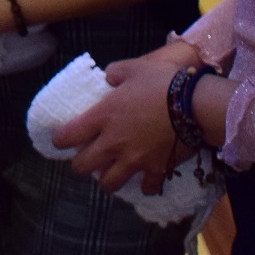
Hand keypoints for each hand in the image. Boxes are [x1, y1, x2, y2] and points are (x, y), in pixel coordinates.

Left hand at [53, 51, 182, 194]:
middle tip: (87, 158)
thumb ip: (115, 72)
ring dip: (107, 179)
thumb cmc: (161, 82)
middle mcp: (113, 142)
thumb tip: (109, 78)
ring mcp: (134, 160)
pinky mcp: (155, 170)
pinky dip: (144, 185)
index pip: (69, 135)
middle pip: (83, 167)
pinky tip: (145, 179)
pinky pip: (145, 187)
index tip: (60, 141)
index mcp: (103, 116)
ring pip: (108, 184)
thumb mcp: (133, 67)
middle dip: (81, 164)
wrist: (193, 104)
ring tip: (112, 173)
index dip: (60, 140)